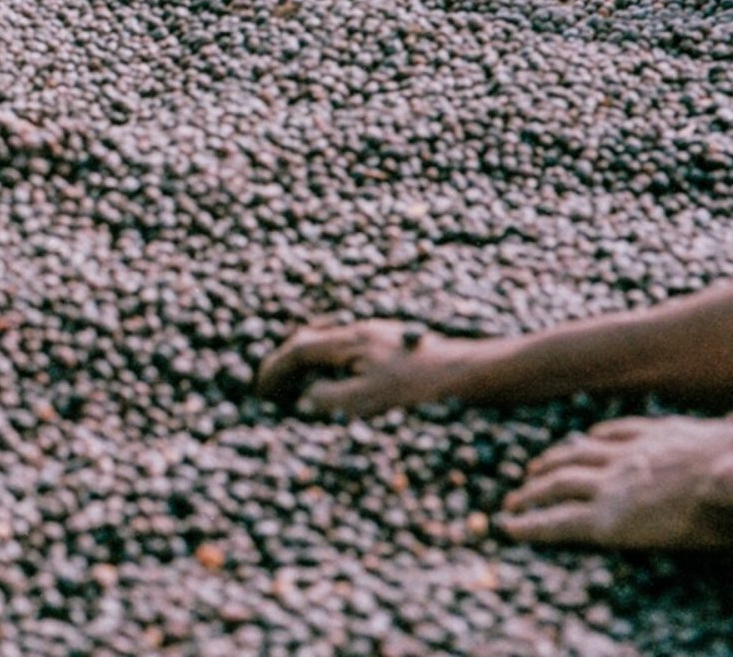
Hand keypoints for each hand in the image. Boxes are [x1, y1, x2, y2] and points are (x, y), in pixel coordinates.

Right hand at [255, 319, 476, 416]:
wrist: (471, 375)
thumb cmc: (421, 391)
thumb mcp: (367, 402)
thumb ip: (327, 399)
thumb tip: (304, 397)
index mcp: (350, 340)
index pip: (299, 348)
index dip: (274, 369)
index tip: (260, 392)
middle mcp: (362, 330)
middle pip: (311, 339)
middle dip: (287, 363)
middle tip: (273, 390)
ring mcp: (380, 335)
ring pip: (331, 343)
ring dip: (309, 364)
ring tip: (299, 389)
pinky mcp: (396, 344)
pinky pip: (350, 350)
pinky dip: (332, 366)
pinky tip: (341, 385)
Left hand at [500, 415, 732, 551]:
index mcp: (660, 435)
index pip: (614, 433)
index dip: (590, 440)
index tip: (577, 442)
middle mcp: (627, 454)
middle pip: (575, 454)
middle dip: (548, 463)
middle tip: (529, 470)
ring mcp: (613, 483)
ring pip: (555, 484)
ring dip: (528, 493)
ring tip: (511, 501)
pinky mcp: (607, 518)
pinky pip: (556, 521)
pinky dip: (529, 524)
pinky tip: (510, 528)